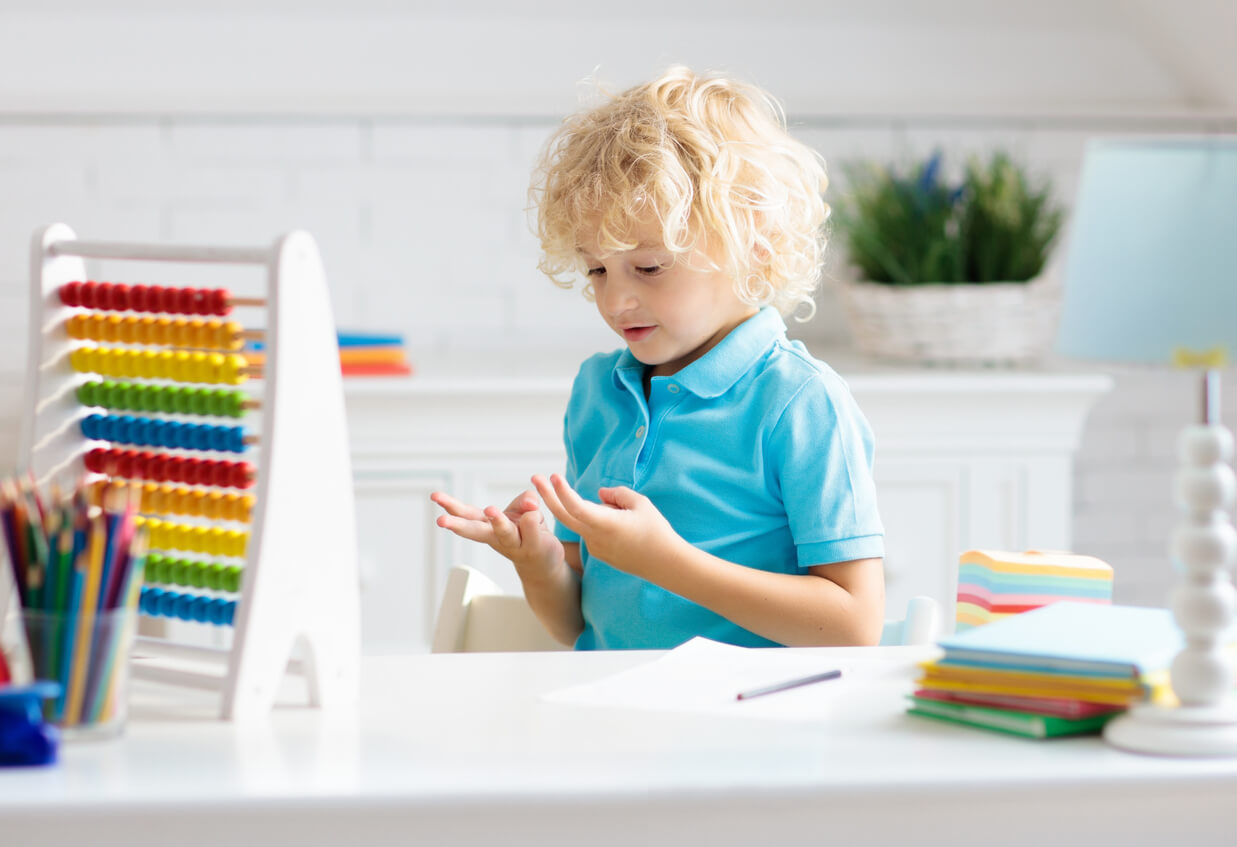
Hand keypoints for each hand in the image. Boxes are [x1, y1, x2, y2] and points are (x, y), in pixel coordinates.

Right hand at [430, 489, 564, 579]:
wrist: (545, 561)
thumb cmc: (528, 531)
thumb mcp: (523, 510)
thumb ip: (524, 501)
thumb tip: (530, 504)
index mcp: (487, 526)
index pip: (466, 514)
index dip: (451, 506)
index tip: (435, 496)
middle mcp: (497, 537)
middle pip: (475, 531)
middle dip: (458, 525)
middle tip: (442, 521)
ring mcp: (514, 544)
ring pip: (505, 532)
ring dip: (498, 522)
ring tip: (490, 510)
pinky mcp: (534, 547)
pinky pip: (533, 530)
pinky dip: (533, 518)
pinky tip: (533, 512)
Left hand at [531, 473, 685, 580]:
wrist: (665, 565)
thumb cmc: (656, 531)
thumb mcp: (640, 504)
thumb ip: (616, 494)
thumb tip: (599, 495)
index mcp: (605, 524)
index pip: (575, 506)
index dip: (562, 491)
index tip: (553, 476)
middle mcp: (595, 537)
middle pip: (564, 516)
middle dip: (548, 496)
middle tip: (534, 478)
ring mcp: (595, 548)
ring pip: (584, 521)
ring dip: (592, 510)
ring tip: (627, 515)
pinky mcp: (599, 553)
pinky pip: (593, 531)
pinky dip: (599, 521)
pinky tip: (625, 526)